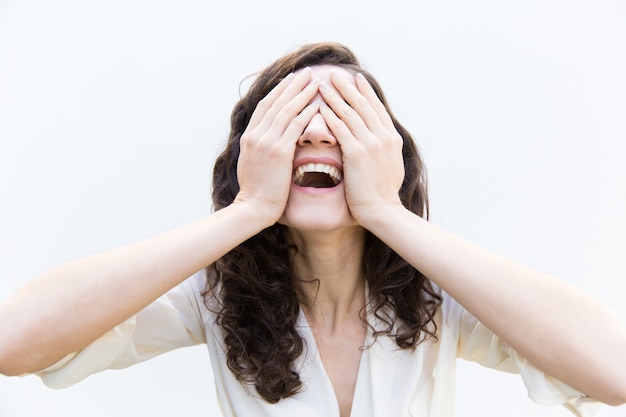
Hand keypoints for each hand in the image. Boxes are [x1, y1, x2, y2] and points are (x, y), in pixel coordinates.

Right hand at [234, 68, 319, 225]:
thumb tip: (268, 142)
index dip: (279, 91)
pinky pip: (295, 126)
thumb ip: (259, 149)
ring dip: (302, 94)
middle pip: (276, 102)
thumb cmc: (256, 193)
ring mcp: (266, 142)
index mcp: (249, 137)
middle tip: (305, 72)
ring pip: (286, 110)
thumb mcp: (252, 165)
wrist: (252, 208)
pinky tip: (317, 104)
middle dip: (292, 85)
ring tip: (315, 82)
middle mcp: (256, 135)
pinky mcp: (278, 152)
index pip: (265, 106)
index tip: (291, 80)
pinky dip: (306, 113)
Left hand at [319, 71, 404, 225]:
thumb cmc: (383, 195)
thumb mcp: (390, 166)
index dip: (366, 92)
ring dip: (335, 96)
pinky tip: (320, 106)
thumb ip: (384, 150)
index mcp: (392, 138)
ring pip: (350, 112)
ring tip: (323, 83)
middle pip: (363, 105)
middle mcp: (383, 137)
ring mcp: (371, 143)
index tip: (357, 79)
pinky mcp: (357, 153)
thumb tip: (380, 143)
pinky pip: (341, 128)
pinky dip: (330, 115)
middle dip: (348, 87)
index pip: (377, 108)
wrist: (383, 211)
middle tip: (335, 73)